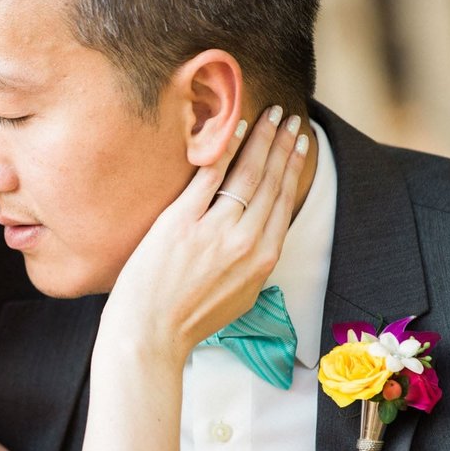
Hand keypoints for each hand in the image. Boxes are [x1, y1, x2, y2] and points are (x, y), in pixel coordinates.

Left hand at [101, 107, 307, 365]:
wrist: (150, 334)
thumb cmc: (187, 320)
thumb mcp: (238, 296)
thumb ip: (253, 262)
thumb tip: (259, 233)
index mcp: (262, 260)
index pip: (284, 202)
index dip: (293, 168)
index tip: (299, 144)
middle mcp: (245, 242)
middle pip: (271, 181)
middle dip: (283, 144)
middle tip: (289, 118)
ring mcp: (214, 230)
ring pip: (248, 173)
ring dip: (262, 138)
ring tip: (271, 115)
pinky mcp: (182, 221)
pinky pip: (210, 175)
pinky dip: (225, 148)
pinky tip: (234, 128)